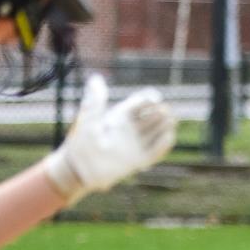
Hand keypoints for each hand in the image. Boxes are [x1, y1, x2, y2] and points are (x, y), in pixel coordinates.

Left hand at [44, 73, 176, 205]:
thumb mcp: (88, 121)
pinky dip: (164, 144)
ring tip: (170, 121)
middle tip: (163, 112)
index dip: (151, 99)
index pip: (142, 102)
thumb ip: (96, 101)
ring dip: (166, 125)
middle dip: (161, 112)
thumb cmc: (80, 143)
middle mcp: (130, 129)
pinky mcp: (138, 160)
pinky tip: (168, 136)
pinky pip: (156, 151)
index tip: (154, 100)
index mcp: (120, 116)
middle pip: (154, 116)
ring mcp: (135, 144)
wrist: (79, 170)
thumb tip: (95, 78)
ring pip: (158, 132)